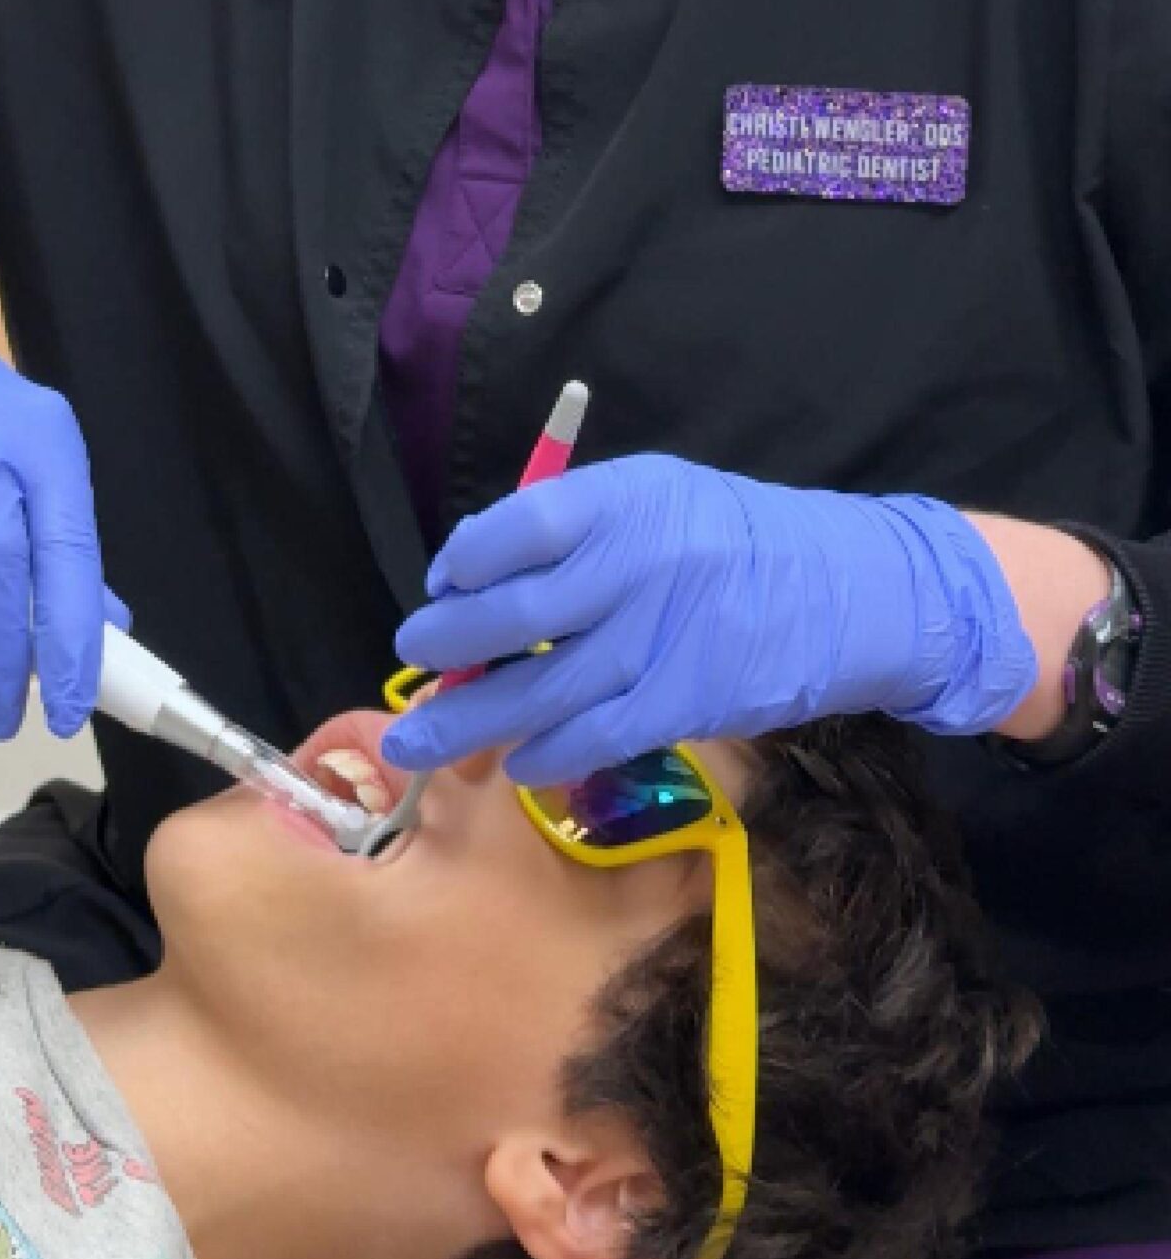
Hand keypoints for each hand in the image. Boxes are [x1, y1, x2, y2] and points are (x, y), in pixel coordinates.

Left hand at [383, 454, 1037, 784]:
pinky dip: (543, 754)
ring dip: (467, 720)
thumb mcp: (655, 496)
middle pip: (510, 616)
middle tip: (414, 658)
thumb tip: (477, 570)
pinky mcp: (681, 703)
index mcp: (621, 502)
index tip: (444, 585)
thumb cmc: (732, 538)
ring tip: (420, 740)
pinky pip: (592, 737)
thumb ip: (573, 526)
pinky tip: (515, 762)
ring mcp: (656, 640)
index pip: (514, 530)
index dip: (462, 564)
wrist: (844, 589)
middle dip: (446, 645)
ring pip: (538, 691)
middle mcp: (633, 567)